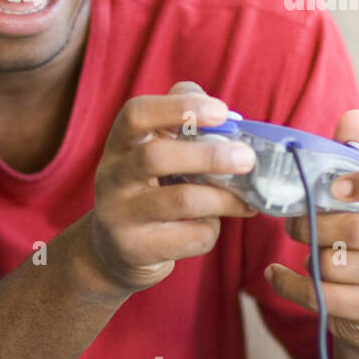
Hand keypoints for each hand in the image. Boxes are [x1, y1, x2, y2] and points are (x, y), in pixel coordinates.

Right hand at [86, 81, 257, 293]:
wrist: (115, 250)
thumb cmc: (148, 191)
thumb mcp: (153, 154)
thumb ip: (182, 126)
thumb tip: (226, 115)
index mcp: (119, 145)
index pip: (136, 114)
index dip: (179, 108)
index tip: (221, 111)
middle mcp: (111, 177)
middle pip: (156, 157)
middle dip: (209, 156)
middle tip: (246, 158)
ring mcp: (119, 215)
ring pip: (181, 200)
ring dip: (224, 198)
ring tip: (247, 200)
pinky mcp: (136, 249)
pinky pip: (190, 237)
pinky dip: (211, 230)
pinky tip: (211, 226)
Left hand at [265, 109, 358, 342]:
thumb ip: (354, 158)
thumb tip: (354, 115)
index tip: (335, 187)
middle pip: (356, 231)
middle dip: (313, 226)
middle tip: (292, 223)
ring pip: (336, 265)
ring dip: (308, 258)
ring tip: (305, 253)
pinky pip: (324, 296)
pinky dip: (290, 285)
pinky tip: (276, 275)